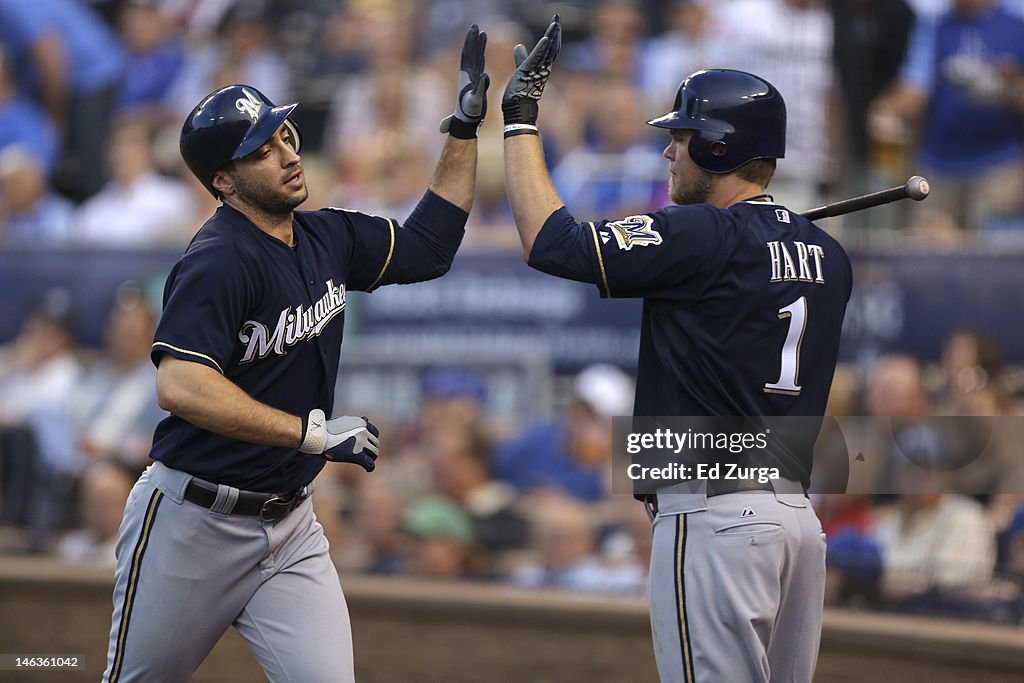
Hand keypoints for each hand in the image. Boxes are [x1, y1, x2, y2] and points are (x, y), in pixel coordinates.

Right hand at [300, 408, 379, 471]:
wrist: (317, 435)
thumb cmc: (327, 430)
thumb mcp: (343, 421)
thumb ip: (356, 423)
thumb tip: (367, 418)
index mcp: (361, 422)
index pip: (375, 433)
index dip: (372, 440)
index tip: (367, 445)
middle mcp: (364, 432)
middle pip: (376, 444)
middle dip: (371, 450)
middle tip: (365, 455)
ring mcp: (361, 443)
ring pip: (374, 454)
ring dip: (370, 458)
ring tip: (365, 461)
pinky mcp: (356, 454)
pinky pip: (369, 463)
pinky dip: (370, 467)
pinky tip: (367, 469)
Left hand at [439, 24, 489, 138]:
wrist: (466, 120)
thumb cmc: (470, 112)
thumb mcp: (476, 100)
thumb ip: (480, 88)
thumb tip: (485, 76)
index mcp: (466, 76)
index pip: (468, 54)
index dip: (470, 42)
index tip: (473, 31)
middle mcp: (468, 74)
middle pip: (470, 52)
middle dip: (473, 39)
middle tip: (475, 26)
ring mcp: (472, 77)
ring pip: (475, 56)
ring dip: (478, 45)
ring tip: (481, 33)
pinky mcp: (476, 81)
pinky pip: (479, 64)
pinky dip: (481, 54)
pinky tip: (482, 49)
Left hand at [502, 14, 560, 130]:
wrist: (517, 112)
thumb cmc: (518, 95)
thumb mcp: (520, 71)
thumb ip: (521, 58)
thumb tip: (518, 45)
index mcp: (542, 69)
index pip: (550, 50)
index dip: (553, 36)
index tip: (555, 24)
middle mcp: (543, 70)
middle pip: (553, 48)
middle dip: (555, 32)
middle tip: (557, 18)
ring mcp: (537, 72)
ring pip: (548, 51)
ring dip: (551, 36)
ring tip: (555, 22)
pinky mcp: (529, 73)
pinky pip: (538, 59)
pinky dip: (542, 49)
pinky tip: (546, 38)